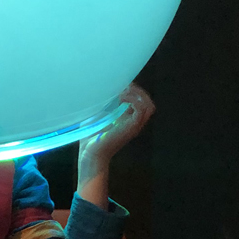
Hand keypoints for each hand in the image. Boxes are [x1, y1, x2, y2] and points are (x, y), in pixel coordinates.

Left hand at [76, 84, 154, 209]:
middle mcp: (134, 123)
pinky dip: (134, 100)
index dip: (133, 91)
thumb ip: (102, 105)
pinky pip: (142, 109)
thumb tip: (98, 90)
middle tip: (123, 88)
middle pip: (148, 102)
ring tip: (123, 92)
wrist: (89, 153)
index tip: (120, 85)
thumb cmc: (90, 137)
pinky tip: (121, 97)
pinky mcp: (132, 127)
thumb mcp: (96, 116)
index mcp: (127, 119)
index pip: (141, 101)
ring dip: (137, 95)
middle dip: (137, 91)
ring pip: (149, 105)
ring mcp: (134, 126)